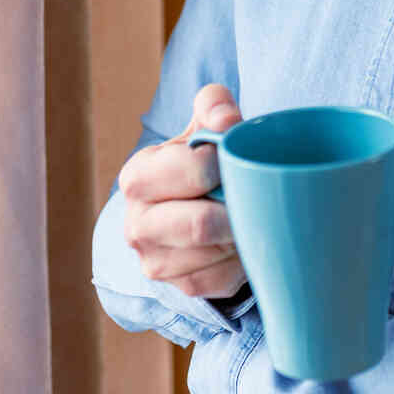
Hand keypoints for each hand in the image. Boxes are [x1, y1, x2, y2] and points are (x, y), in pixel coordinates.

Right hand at [118, 83, 246, 300]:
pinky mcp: (181, 288)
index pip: (190, 170)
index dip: (224, 161)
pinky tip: (242, 239)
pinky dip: (241, 260)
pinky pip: (222, 281)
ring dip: (242, 233)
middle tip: (256, 194)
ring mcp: (155, 263)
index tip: (237, 156)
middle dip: (236, 208)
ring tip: (249, 213)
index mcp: (137, 178)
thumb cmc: (199, 161)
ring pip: (216, 254)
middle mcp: (137, 226)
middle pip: (200, 225)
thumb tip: (226, 119)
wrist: (191, 205)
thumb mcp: (202, 124)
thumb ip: (213, 106)